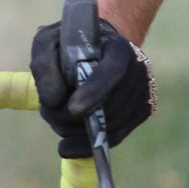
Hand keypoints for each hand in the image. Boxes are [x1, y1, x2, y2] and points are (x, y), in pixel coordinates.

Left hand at [30, 14, 154, 158]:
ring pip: (112, 126)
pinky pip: (114, 138)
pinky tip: (67, 145)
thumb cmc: (68, 44)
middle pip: (111, 106)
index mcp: (118, 46)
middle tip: (48, 113)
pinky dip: (87, 145)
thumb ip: (45, 65)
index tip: (73, 109)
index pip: (114, 71)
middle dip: (76, 117)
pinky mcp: (140, 112)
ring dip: (77, 130)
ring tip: (54, 118)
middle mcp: (138, 69)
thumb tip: (55, 101)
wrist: (93, 48)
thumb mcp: (48, 42)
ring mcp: (142, 93)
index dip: (96, 91)